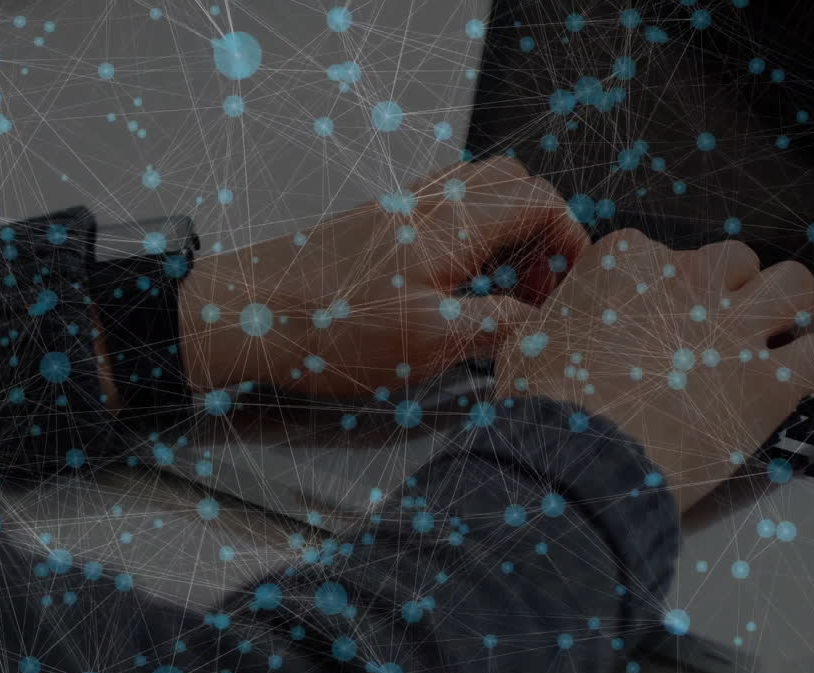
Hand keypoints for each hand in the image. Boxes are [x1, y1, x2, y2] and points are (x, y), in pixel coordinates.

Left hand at [178, 156, 588, 395]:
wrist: (241, 312)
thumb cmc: (328, 330)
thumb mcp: (427, 344)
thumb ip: (493, 328)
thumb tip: (535, 324)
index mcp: (452, 224)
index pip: (539, 202)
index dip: (569, 242)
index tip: (571, 290)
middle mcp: (427, 205)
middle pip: (512, 187)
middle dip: (541, 235)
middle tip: (534, 292)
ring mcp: (396, 212)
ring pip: (475, 198)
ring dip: (502, 238)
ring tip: (496, 296)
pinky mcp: (372, 229)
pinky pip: (440, 215)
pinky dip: (465, 242)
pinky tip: (450, 292)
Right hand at [496, 229, 813, 511]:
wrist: (575, 463)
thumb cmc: (545, 411)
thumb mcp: (523, 348)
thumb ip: (544, 325)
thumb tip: (536, 328)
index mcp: (628, 264)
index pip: (663, 253)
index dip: (664, 290)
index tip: (657, 317)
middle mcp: (686, 283)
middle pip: (734, 260)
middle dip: (732, 289)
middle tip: (718, 323)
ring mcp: (732, 330)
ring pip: (791, 286)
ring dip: (790, 305)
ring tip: (786, 324)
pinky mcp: (769, 382)